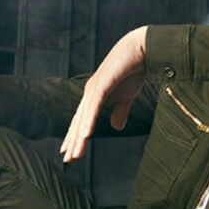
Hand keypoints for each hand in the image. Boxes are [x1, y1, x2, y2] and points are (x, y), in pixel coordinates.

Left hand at [61, 26, 147, 161]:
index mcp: (95, 96)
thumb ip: (120, 111)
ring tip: (74, 154)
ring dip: (78, 137)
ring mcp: (95, 88)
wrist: (141, 49)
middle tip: (67, 158)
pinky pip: (94, 108)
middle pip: (78, 122)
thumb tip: (116, 127)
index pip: (82, 120)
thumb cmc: (133, 71)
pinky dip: (89, 122)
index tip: (71, 152)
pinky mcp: (102, 84)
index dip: (75, 136)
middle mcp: (90, 92)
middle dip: (72, 141)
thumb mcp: (126, 97)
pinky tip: (85, 135)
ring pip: (84, 118)